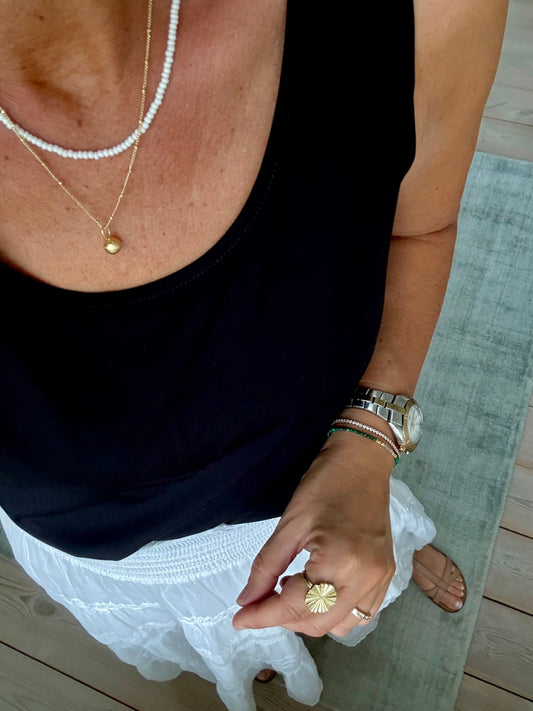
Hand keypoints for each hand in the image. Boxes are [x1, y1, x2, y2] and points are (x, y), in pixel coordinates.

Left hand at [232, 433, 395, 636]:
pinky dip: (333, 612)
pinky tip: (316, 590)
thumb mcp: (289, 524)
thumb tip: (246, 602)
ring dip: (309, 618)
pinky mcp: (386, 576)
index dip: (263, 615)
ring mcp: (381, 580)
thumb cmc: (325, 484)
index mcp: (340, 562)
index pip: (295, 605)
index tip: (238, 619)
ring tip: (290, 590)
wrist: (363, 462)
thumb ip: (266, 567)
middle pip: (317, 622)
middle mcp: (365, 579)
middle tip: (261, 601)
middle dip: (283, 618)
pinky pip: (360, 614)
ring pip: (340, 625)